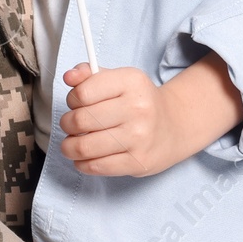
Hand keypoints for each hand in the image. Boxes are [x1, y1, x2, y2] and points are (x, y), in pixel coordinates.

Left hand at [58, 64, 179, 176]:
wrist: (175, 125)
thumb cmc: (139, 102)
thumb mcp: (119, 80)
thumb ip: (89, 75)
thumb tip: (69, 77)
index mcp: (131, 82)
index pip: (83, 93)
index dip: (72, 99)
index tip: (76, 103)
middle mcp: (138, 108)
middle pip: (80, 120)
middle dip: (67, 124)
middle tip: (71, 125)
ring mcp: (139, 137)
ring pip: (84, 147)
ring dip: (69, 147)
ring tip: (72, 143)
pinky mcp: (138, 162)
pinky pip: (96, 167)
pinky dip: (82, 163)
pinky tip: (85, 158)